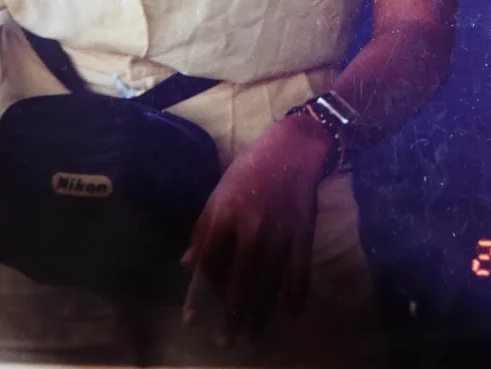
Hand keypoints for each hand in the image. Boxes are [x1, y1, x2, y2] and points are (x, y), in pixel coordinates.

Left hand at [181, 112, 330, 346]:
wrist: (292, 147)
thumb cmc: (250, 169)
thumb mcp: (219, 191)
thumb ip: (203, 228)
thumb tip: (187, 264)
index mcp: (225, 214)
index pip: (208, 263)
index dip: (199, 293)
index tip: (191, 319)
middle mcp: (251, 228)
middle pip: (239, 280)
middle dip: (230, 315)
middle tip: (224, 342)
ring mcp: (280, 233)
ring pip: (268, 283)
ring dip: (260, 313)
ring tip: (251, 336)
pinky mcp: (303, 234)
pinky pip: (299, 271)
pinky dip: (296, 295)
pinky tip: (290, 315)